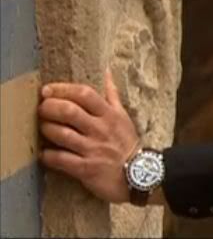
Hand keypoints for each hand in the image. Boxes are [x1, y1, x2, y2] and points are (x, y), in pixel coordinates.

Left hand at [37, 70, 139, 203]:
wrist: (138, 174)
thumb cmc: (126, 142)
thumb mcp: (122, 115)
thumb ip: (111, 94)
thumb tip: (106, 72)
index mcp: (109, 114)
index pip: (85, 94)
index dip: (63, 89)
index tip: (47, 90)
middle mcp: (100, 129)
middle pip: (69, 111)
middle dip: (50, 107)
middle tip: (41, 108)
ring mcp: (93, 149)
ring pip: (62, 134)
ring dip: (47, 129)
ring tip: (43, 128)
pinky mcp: (86, 169)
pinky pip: (61, 160)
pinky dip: (48, 155)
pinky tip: (45, 153)